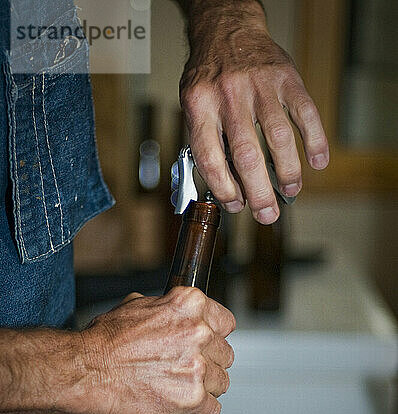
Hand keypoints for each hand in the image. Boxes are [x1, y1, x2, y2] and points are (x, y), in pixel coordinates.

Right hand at [80, 287, 235, 413]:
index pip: (226, 323)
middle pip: (225, 355)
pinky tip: (190, 411)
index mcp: (190, 305)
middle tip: (188, 370)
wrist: (87, 371)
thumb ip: (168, 309)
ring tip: (181, 389)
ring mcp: (197, 367)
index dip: (215, 337)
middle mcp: (199, 333)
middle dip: (209, 363)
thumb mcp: (138, 305)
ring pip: (221, 383)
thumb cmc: (106, 340)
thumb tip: (178, 313)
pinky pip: (213, 411)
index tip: (208, 346)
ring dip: (204, 388)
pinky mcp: (192, 399)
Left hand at [180, 0, 328, 223]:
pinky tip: (317, 162)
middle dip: (259, 192)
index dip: (223, 188)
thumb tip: (227, 188)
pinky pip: (305, 113)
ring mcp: (260, 85)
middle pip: (246, 154)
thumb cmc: (209, 77)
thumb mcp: (193, 106)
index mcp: (200, 105)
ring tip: (289, 191)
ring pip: (278, 137)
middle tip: (268, 214)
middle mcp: (229, 95)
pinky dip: (315, 140)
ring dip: (287, 172)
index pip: (209, 156)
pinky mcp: (286, 78)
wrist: (227, 31)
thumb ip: (205, 143)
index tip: (235, 204)